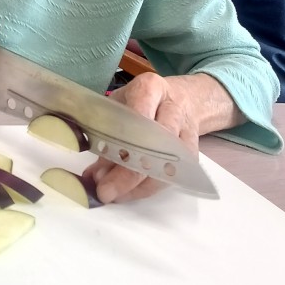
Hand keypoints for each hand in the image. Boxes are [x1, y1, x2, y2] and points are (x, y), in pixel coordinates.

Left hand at [83, 71, 240, 203]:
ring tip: (115, 195)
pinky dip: (150, 188)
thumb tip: (92, 175)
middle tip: (105, 191)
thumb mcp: (119, 103)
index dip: (122, 142)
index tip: (102, 166)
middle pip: (155, 144)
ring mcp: (186, 131)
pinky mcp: (192, 153)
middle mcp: (172, 108)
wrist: (183, 98)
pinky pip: (173, 177)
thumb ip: (104, 133)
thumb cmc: (142, 100)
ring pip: (167, 165)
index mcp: (150, 89)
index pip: (138, 115)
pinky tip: (130, 193)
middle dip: (129, 173)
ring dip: (139, 186)